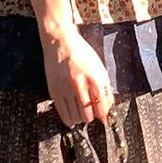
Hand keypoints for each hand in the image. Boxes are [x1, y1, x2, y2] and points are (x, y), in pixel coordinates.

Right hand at [40, 18, 115, 132]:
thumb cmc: (81, 53)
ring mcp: (65, 88)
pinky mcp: (54, 91)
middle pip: (88, 113)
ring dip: (81, 119)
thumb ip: (105, 88)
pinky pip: (63, 114)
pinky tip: (72, 117)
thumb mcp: (99, 68)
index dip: (103, 114)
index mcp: (94, 77)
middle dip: (92, 117)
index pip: (101, 105)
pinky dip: (69, 120)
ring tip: (81, 113)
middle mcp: (80, 83)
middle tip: (91, 114)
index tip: (102, 117)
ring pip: (76, 116)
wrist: (60, 42)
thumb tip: (107, 108)